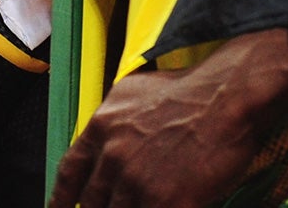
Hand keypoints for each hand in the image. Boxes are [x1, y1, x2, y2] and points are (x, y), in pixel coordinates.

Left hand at [51, 66, 260, 207]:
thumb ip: (112, 122)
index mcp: (102, 127)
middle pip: (91, 202)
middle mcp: (113, 156)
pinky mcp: (166, 202)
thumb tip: (103, 141)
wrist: (226, 98)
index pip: (70, 172)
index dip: (61, 197)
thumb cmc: (188, 90)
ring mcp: (138, 182)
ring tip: (141, 205)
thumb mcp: (133, 92)